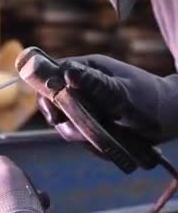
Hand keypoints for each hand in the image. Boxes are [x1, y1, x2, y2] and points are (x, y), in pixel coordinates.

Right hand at [37, 54, 176, 144]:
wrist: (173, 117)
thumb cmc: (151, 100)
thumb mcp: (122, 92)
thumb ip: (94, 83)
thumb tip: (66, 72)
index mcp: (87, 69)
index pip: (51, 77)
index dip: (47, 97)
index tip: (55, 117)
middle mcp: (82, 85)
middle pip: (55, 104)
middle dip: (67, 123)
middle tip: (83, 134)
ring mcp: (87, 104)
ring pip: (67, 124)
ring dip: (83, 136)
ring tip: (109, 139)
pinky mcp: (92, 121)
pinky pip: (80, 135)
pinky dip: (92, 144)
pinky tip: (111, 144)